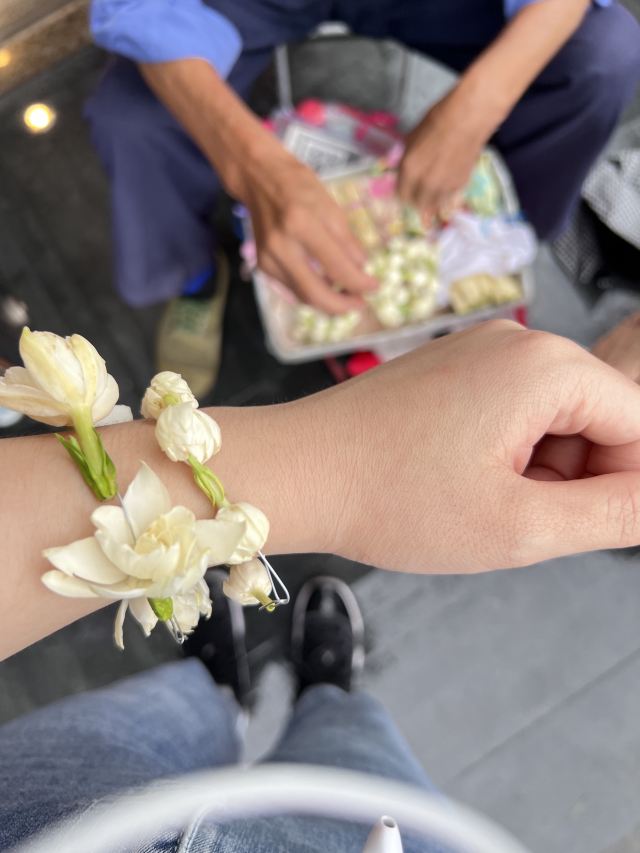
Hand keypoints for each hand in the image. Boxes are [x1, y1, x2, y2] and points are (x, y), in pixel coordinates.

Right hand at [239, 152, 376, 313]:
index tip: (375, 286)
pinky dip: (312, 293)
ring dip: (328, 302)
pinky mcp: (263, 265)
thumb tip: (361, 270)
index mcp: (302, 225)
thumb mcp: (330, 206)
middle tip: (360, 303)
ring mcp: (268, 259)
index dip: (359, 283)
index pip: (336, 267)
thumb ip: (346, 241)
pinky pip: (292, 289)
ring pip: (303, 296)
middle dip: (342, 306)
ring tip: (347, 296)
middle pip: (315, 293)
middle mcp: (281, 246)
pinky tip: (326, 287)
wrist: (258, 177)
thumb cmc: (299, 187)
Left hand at [314, 321, 639, 571]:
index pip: (637, 424)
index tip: (574, 528)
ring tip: (478, 501)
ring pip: (551, 418)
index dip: (623, 488)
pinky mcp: (448, 366)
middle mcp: (515, 340)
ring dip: (536, 469)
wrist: (297, 471)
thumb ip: (613, 513)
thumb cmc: (393, 498)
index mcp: (544, 366)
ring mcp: (476, 348)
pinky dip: (503, 452)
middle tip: (514, 518)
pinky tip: (458, 480)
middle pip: (596, 416)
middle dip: (573, 477)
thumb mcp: (520, 525)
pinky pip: (508, 409)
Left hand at [398, 85, 499, 224]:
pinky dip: (445, 195)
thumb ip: (407, 158)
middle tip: (418, 193)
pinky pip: (448, 197)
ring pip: (434, 205)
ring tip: (432, 193)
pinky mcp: (460, 185)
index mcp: (409, 170)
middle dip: (416, 200)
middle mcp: (425, 184)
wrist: (469, 118)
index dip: (402, 193)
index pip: (401, 195)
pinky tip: (446, 185)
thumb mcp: (413, 138)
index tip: (405, 190)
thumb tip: (404, 168)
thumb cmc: (438, 120)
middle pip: (417, 204)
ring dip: (431, 201)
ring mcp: (444, 187)